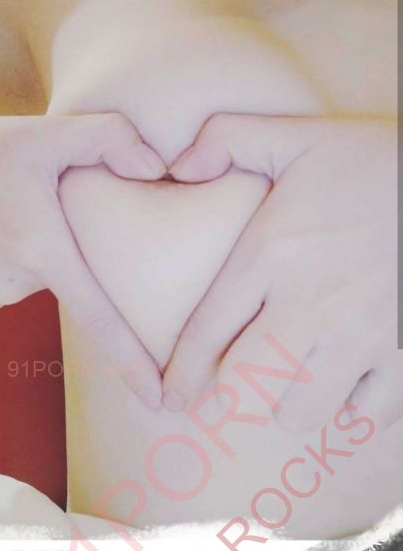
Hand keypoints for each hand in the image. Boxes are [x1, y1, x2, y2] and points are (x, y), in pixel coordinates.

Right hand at [0, 103, 165, 409]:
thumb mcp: (50, 130)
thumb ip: (112, 136)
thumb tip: (159, 169)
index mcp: (38, 247)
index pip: (97, 317)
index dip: (131, 360)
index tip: (158, 400)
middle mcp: (10, 282)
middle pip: (74, 278)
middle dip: (71, 247)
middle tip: (36, 204)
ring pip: (44, 282)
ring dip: (41, 255)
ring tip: (9, 212)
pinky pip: (16, 287)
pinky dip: (16, 263)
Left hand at [163, 114, 400, 430]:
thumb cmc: (377, 159)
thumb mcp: (298, 135)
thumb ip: (225, 138)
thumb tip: (175, 169)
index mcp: (274, 252)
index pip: (207, 332)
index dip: (182, 375)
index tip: (172, 397)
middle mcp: (311, 301)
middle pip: (246, 387)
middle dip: (234, 394)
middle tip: (242, 382)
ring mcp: (363, 334)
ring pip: (301, 411)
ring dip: (292, 401)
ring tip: (298, 377)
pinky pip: (367, 414)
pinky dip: (355, 406)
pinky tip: (353, 379)